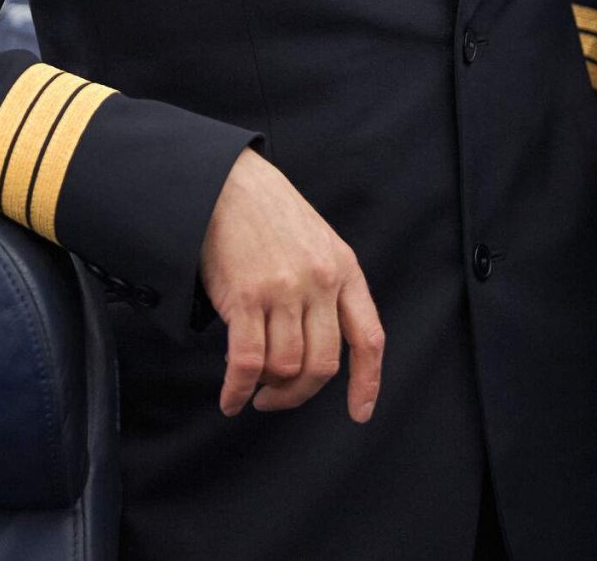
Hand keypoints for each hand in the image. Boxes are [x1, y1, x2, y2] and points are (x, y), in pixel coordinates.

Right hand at [198, 149, 384, 421]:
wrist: (228, 184)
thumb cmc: (270, 215)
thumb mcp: (318, 243)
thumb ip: (328, 288)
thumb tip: (317, 346)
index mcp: (345, 270)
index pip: (369, 338)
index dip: (367, 382)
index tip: (360, 412)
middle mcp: (320, 282)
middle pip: (323, 365)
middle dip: (300, 394)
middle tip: (278, 399)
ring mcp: (283, 290)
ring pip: (285, 367)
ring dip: (268, 390)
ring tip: (253, 389)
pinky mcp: (245, 297)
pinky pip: (247, 362)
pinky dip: (237, 390)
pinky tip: (231, 399)